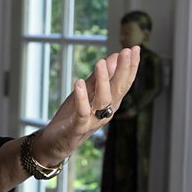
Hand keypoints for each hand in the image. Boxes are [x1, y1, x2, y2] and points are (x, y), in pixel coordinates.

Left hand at [33, 46, 140, 165]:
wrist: (56, 142)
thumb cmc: (72, 117)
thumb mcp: (86, 93)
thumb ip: (98, 78)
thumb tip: (113, 57)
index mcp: (110, 103)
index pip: (124, 83)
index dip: (131, 67)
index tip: (135, 49)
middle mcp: (106, 112)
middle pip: (118, 90)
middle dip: (124, 70)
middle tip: (127, 52)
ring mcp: (94, 120)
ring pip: (103, 100)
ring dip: (102, 80)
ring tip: (100, 62)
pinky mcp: (78, 127)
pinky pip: (83, 112)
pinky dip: (82, 98)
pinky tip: (79, 82)